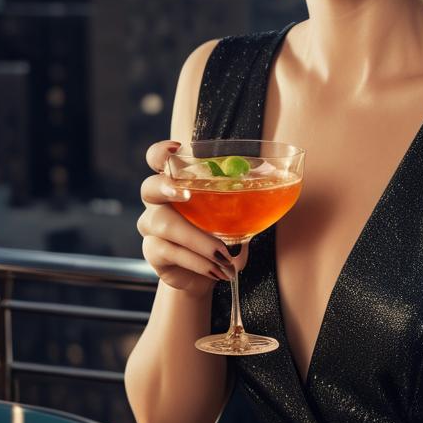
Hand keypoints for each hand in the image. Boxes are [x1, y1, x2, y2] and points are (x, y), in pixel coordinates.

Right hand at [138, 140, 240, 297]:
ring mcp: (152, 226)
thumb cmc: (223, 236)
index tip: (176, 149)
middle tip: (189, 194)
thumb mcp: (238, 217)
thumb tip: (273, 188)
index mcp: (178, 183)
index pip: (157, 159)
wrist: (211, 273)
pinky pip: (169, 251)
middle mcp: (159, 201)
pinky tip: (217, 269)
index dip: (160, 152)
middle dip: (167, 187)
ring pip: (164, 224)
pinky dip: (197, 261)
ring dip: (197, 239)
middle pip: (149, 187)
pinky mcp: (153, 252)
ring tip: (224, 255)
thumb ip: (247, 202)